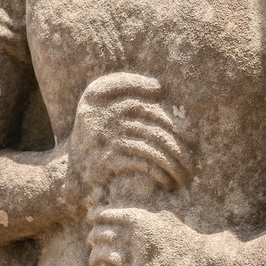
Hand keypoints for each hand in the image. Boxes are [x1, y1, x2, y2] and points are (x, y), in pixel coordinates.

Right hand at [66, 73, 196, 201]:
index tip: (164, 91)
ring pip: (151, 142)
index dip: (147, 86)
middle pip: (149, 115)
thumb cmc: (96, 134)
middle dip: (177, 131)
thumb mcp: (98, 107)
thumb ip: (121, 93)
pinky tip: (169, 178)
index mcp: (94, 96)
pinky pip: (143, 162)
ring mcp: (104, 137)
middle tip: (193, 144)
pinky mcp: (107, 161)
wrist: (72, 172)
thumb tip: (161, 86)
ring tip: (186, 169)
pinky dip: (160, 171)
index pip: (127, 86)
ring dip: (175, 157)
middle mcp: (98, 114)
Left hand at [87, 206, 201, 265]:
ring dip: (94, 257)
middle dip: (92, 237)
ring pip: (100, 254)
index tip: (90, 218)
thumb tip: (125, 205)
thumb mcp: (166, 219)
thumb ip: (145, 214)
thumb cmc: (186, 243)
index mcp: (140, 219)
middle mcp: (134, 237)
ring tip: (94, 260)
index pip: (105, 213)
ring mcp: (135, 261)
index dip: (95, 215)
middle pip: (99, 234)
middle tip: (90, 240)